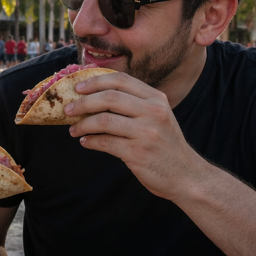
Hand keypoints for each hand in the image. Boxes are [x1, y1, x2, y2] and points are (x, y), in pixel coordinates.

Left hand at [64, 72, 202, 201]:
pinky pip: (105, 143)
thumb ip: (135, 104)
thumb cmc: (166, 145)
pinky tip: (85, 142)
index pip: (121, 80)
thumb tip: (96, 96)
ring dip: (83, 125)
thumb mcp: (159, 117)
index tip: (79, 88)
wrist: (186, 175)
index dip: (96, 81)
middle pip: (109, 97)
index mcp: (157, 99)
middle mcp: (153, 112)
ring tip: (74, 130)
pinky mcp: (138, 153)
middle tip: (69, 109)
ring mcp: (146, 133)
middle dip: (83, 102)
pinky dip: (90, 142)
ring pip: (103, 121)